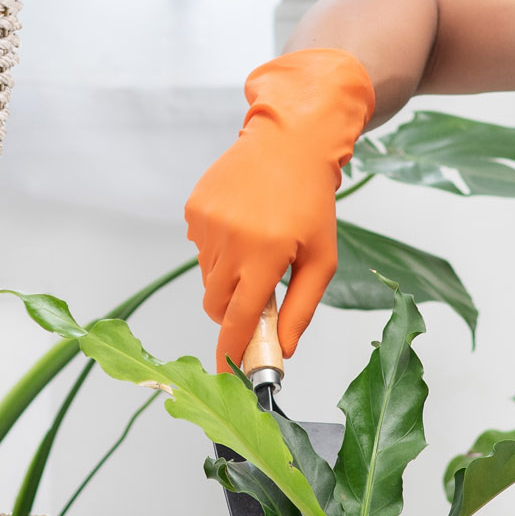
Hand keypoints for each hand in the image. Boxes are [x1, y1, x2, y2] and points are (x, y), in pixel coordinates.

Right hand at [184, 49, 375, 368]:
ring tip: (255, 243)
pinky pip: (199, 249)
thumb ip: (301, 308)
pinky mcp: (193, 209)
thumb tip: (283, 349)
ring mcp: (207, 224)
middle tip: (259, 289)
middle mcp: (230, 240)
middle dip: (234, 309)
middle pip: (217, 304)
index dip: (233, 351)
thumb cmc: (312, 202)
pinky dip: (217, 248)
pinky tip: (240, 223)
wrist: (289, 141)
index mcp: (265, 255)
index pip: (240, 319)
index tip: (228, 374)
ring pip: (208, 277)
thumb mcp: (321, 258)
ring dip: (228, 276)